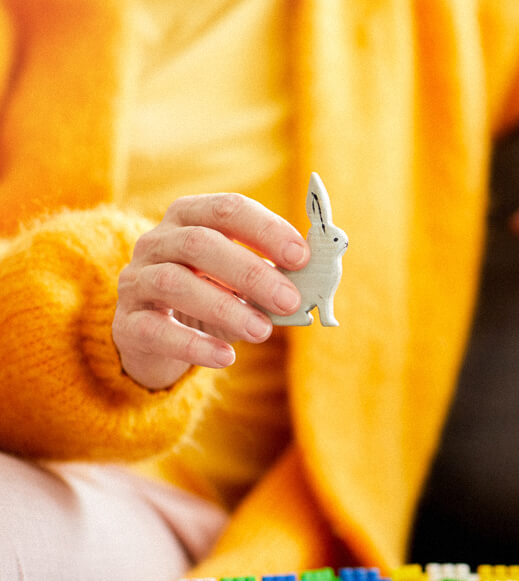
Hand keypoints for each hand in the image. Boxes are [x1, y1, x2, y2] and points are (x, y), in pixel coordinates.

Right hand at [113, 193, 308, 389]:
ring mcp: (136, 280)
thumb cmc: (210, 296)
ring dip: (225, 307)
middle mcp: (157, 241)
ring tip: (262, 331)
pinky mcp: (127, 323)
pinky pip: (156, 330)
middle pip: (200, 244)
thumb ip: (274, 277)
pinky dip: (193, 345)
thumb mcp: (242, 283)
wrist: (152, 336)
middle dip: (251, 271)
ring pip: (175, 283)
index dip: (265, 229)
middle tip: (290, 300)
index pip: (228, 209)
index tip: (301, 256)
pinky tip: (225, 357)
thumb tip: (315, 283)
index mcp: (190, 218)